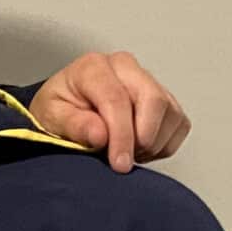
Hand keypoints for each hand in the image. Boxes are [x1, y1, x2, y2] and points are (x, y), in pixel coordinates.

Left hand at [26, 51, 190, 173]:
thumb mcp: (52, 118)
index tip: (119, 163)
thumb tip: (100, 134)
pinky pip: (179, 125)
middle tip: (123, 162)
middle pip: (153, 100)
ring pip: (170, 114)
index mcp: (93, 67)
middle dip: (142, 139)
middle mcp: (125, 68)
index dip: (121, 135)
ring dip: (152, 144)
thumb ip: (74, 126)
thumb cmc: (60, 110)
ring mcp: (148, 81)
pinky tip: (138, 149)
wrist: (68, 109)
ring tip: (124, 153)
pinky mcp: (165, 100)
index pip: (117, 99)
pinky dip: (163, 146)